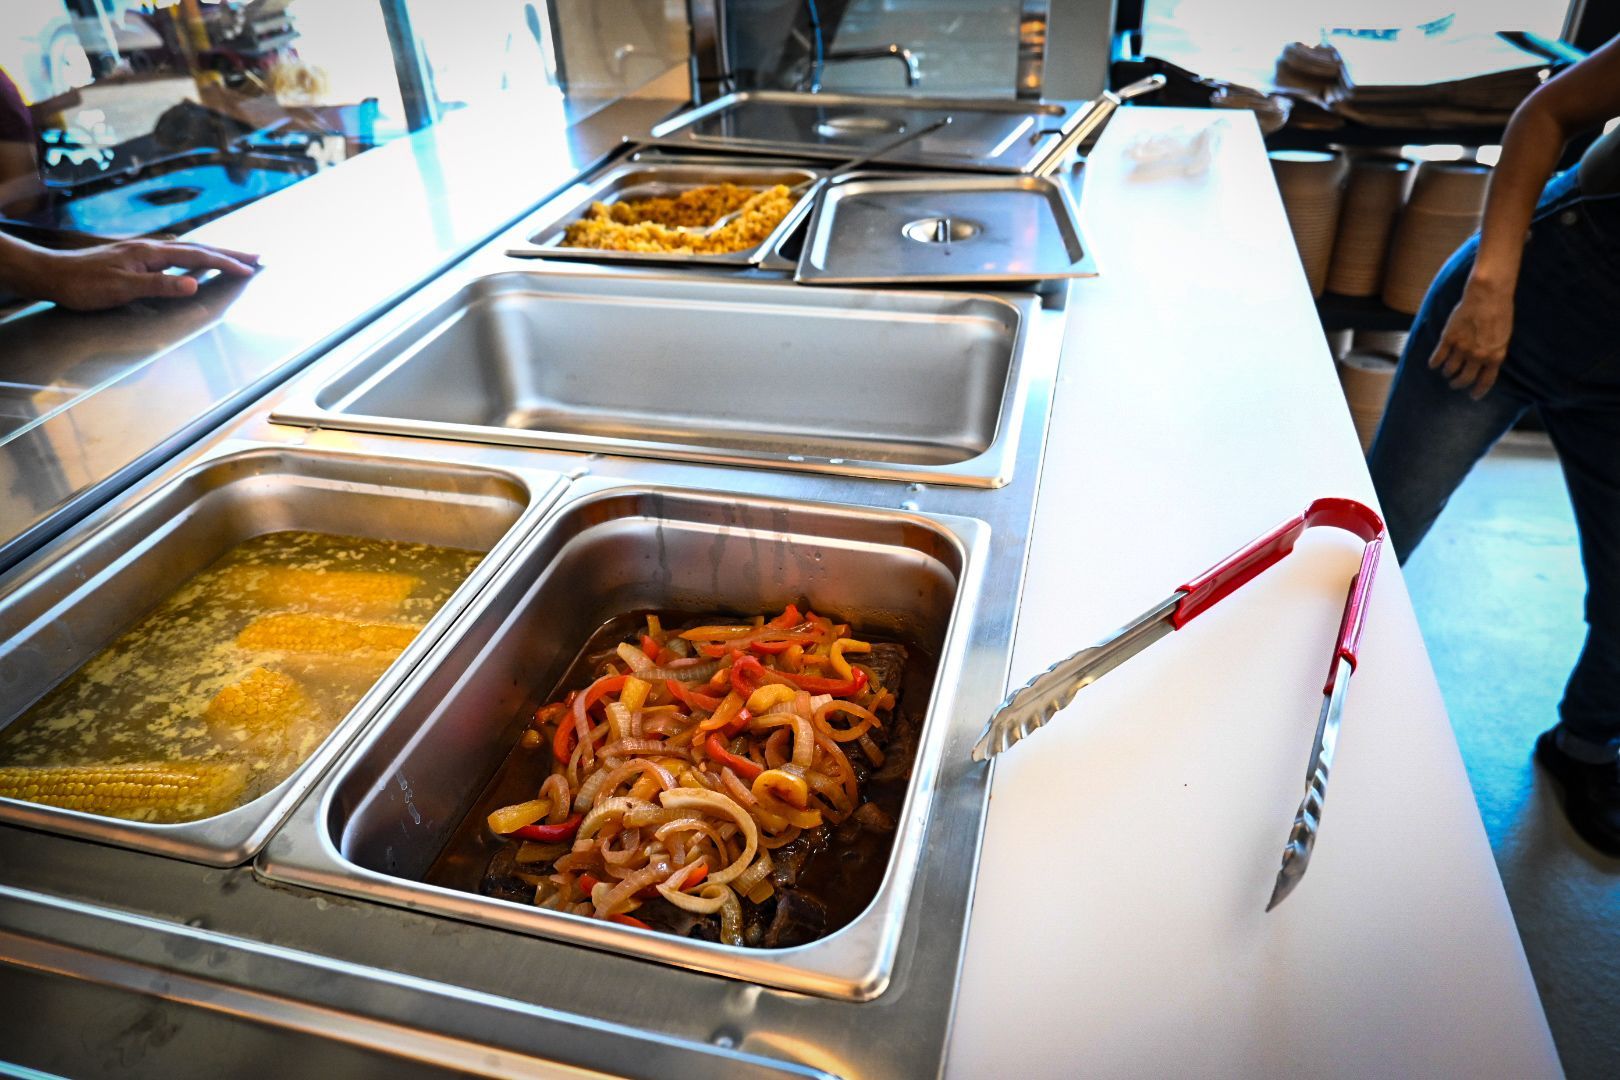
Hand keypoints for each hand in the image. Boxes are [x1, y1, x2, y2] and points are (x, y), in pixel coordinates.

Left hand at [26, 238, 259, 310]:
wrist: (53, 275)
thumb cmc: (85, 285)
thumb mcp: (122, 289)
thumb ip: (160, 286)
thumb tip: (194, 284)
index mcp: (151, 254)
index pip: (197, 257)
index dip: (225, 263)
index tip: (249, 269)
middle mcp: (150, 248)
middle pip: (197, 248)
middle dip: (228, 252)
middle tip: (255, 256)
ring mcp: (143, 252)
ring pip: (187, 249)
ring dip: (213, 252)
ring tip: (233, 257)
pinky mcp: (136, 258)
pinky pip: (175, 254)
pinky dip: (195, 256)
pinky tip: (194, 260)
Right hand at [1428, 276, 1513, 399]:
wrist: (1488, 295)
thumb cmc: (1500, 312)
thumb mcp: (1503, 336)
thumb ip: (1494, 352)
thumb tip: (1485, 364)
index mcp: (1495, 356)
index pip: (1486, 382)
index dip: (1478, 391)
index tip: (1473, 396)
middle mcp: (1478, 356)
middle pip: (1465, 379)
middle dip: (1458, 384)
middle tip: (1455, 384)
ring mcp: (1462, 348)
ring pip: (1450, 370)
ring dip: (1447, 373)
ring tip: (1446, 372)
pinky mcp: (1448, 339)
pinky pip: (1438, 357)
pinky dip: (1434, 363)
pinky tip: (1433, 365)